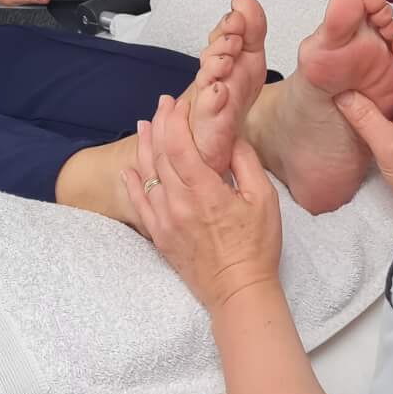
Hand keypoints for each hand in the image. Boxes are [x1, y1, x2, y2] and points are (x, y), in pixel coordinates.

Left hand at [123, 93, 282, 314]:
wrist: (238, 291)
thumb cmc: (256, 246)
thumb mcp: (264, 199)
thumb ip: (245, 163)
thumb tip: (232, 138)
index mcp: (204, 190)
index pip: (180, 145)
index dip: (175, 120)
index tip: (177, 103)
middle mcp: (178, 202)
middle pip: (160, 155)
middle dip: (161, 125)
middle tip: (162, 105)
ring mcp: (165, 220)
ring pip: (147, 175)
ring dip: (144, 147)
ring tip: (144, 125)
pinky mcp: (160, 236)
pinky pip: (139, 205)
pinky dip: (132, 185)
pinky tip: (128, 170)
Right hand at [334, 42, 392, 218]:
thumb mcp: (388, 146)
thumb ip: (365, 118)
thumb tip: (342, 94)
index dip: (389, 42)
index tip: (365, 40)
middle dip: (375, 56)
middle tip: (347, 54)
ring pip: (391, 81)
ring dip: (372, 76)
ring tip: (345, 71)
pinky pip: (387, 98)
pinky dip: (372, 94)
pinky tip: (355, 98)